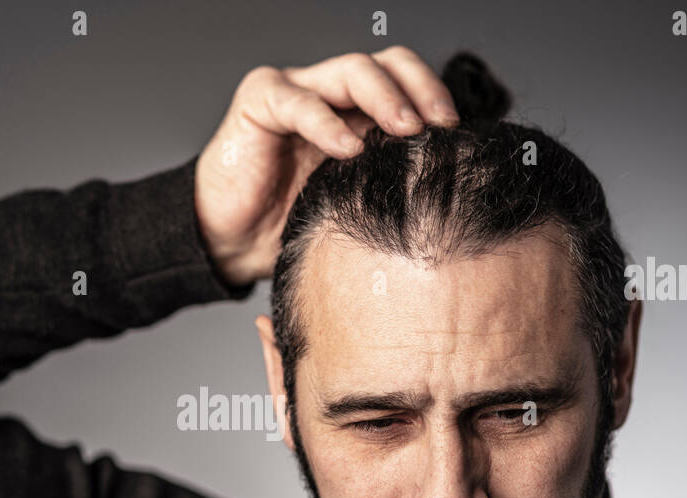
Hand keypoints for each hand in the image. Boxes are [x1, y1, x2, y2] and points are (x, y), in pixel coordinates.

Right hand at [194, 47, 458, 287]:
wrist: (229, 243)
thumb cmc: (288, 224)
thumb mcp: (352, 202)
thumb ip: (389, 180)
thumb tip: (451, 182)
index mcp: (354, 113)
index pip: (403, 80)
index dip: (432, 95)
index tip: (457, 131)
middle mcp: (327, 93)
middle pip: (384, 65)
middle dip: (419, 89)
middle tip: (439, 125)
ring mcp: (293, 92)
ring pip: (350, 71)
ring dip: (384, 97)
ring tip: (404, 129)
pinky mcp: (260, 102)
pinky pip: (299, 102)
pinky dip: (327, 122)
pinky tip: (347, 148)